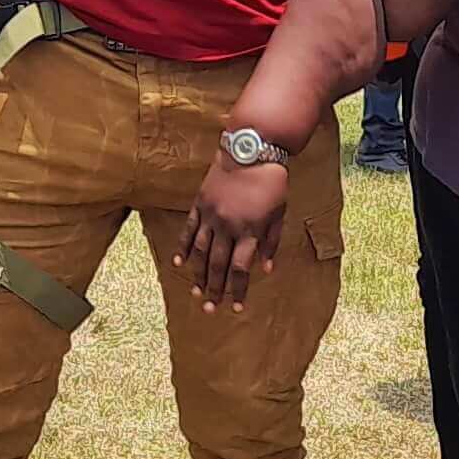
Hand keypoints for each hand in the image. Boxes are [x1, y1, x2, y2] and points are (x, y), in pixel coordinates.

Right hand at [178, 153, 292, 312]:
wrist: (252, 148)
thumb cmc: (272, 182)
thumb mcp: (279, 213)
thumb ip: (271, 242)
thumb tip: (266, 270)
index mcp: (250, 230)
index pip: (240, 269)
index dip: (237, 290)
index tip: (236, 308)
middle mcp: (228, 226)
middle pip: (218, 265)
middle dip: (215, 290)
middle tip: (210, 310)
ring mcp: (211, 214)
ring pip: (202, 252)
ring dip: (199, 275)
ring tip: (196, 294)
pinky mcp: (200, 203)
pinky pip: (189, 230)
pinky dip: (184, 248)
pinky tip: (179, 264)